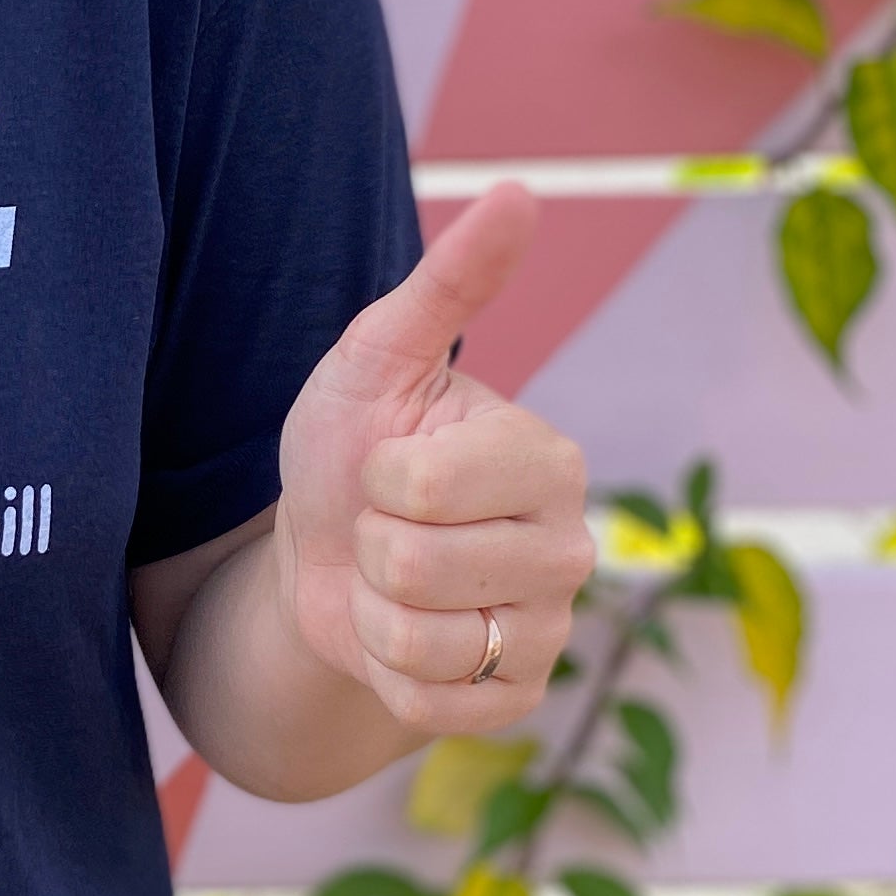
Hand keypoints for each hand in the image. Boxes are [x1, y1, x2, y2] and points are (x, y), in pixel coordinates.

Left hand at [274, 183, 593, 733]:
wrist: (323, 550)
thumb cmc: (354, 443)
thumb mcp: (379, 356)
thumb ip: (449, 282)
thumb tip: (519, 192)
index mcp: (549, 459)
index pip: (425, 488)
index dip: (379, 479)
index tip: (391, 466)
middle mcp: (572, 549)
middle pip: (417, 566)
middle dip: (371, 546)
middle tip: (387, 526)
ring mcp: (550, 633)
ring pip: (423, 641)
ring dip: (374, 610)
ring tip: (390, 580)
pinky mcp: (515, 703)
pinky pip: (427, 703)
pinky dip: (384, 671)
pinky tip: (399, 636)